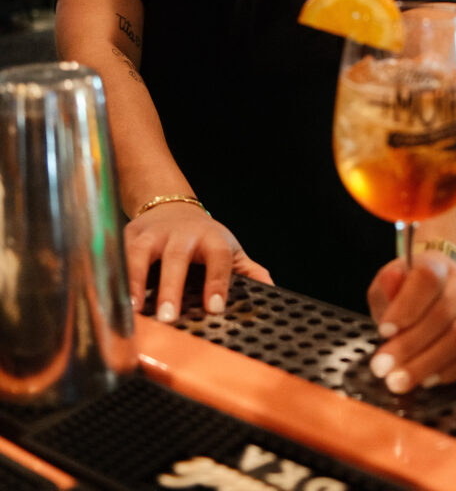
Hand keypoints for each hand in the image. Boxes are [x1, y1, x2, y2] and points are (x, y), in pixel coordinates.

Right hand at [124, 203, 271, 322]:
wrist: (172, 207)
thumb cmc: (204, 238)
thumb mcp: (229, 249)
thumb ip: (248, 271)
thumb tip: (271, 291)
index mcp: (211, 238)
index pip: (218, 257)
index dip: (217, 281)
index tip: (215, 309)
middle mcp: (182, 233)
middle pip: (177, 257)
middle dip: (172, 286)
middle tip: (170, 317)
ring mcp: (154, 233)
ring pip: (143, 254)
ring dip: (136, 281)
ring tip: (134, 311)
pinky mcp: (130, 235)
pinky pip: (120, 257)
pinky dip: (116, 277)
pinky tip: (114, 300)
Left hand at [366, 250, 455, 393]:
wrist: (435, 290)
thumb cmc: (408, 289)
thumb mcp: (388, 283)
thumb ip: (387, 286)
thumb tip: (390, 284)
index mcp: (438, 263)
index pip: (428, 279)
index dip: (406, 307)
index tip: (384, 331)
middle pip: (444, 314)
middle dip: (410, 346)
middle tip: (384, 368)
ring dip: (427, 363)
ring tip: (401, 380)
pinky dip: (450, 371)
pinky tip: (427, 379)